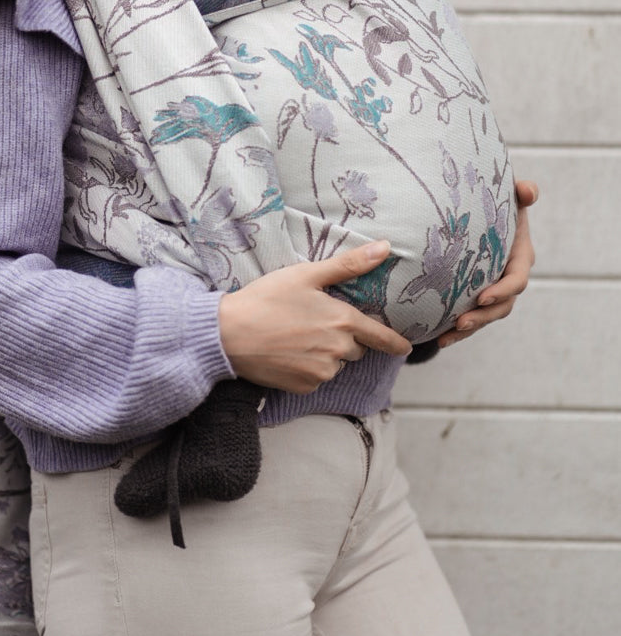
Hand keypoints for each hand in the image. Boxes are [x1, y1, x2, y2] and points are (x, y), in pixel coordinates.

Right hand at [218, 240, 411, 392]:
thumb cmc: (267, 298)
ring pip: (335, 363)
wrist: (229, 334)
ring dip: (324, 353)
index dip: (395, 343)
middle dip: (341, 337)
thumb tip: (385, 248)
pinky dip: (307, 367)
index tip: (406, 348)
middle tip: (312, 322)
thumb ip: (349, 264)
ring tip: (294, 336)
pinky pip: (316, 377)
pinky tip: (287, 353)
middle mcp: (338, 351)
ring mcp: (321, 373)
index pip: (381, 337)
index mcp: (343, 322)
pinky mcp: (304, 387)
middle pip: (353, 348)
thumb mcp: (306, 274)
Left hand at [437, 177, 537, 348]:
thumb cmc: (498, 204)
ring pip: (486, 317)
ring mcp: (495, 290)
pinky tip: (438, 339)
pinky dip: (456, 331)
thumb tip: (528, 190)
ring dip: (468, 329)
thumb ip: (522, 193)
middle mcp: (509, 278)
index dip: (503, 290)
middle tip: (460, 322)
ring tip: (446, 337)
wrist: (484, 215)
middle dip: (482, 317)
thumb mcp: (511, 197)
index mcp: (520, 257)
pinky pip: (471, 317)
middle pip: (502, 306)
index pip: (517, 279)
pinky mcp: (479, 297)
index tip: (483, 297)